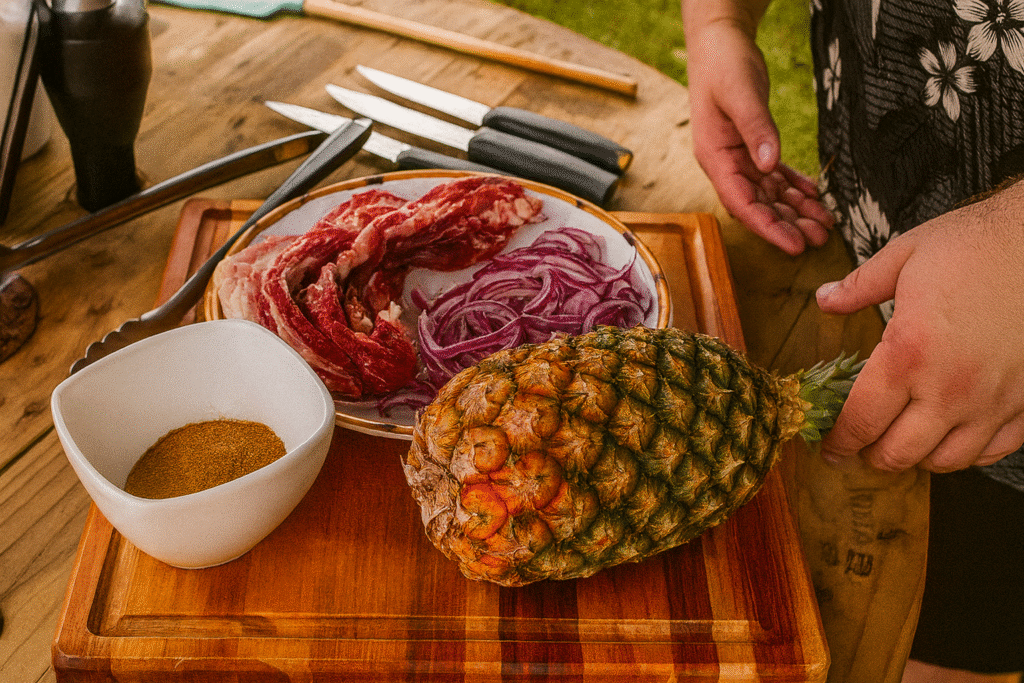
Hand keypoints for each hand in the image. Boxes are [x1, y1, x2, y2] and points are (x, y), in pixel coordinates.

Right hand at [684, 15, 834, 254]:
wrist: (719, 40)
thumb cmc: (723, 63)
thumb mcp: (741, 93)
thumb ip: (756, 129)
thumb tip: (770, 165)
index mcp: (715, 157)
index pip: (742, 203)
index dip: (768, 227)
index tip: (794, 245)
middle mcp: (726, 163)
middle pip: (757, 205)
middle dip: (787, 224)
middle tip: (819, 240)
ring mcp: (739, 156)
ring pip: (769, 194)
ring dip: (795, 210)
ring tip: (824, 225)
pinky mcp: (753, 145)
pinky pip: (775, 176)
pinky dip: (794, 188)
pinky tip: (814, 197)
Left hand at [816, 182, 1023, 471]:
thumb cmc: (975, 244)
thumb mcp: (904, 255)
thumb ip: (859, 286)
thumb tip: (824, 300)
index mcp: (908, 354)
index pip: (861, 420)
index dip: (839, 442)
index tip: (830, 449)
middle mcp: (949, 388)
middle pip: (898, 454)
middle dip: (871, 456)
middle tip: (861, 447)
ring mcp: (993, 400)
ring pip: (947, 461)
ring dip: (918, 458)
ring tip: (904, 441)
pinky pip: (995, 450)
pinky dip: (969, 452)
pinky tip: (954, 436)